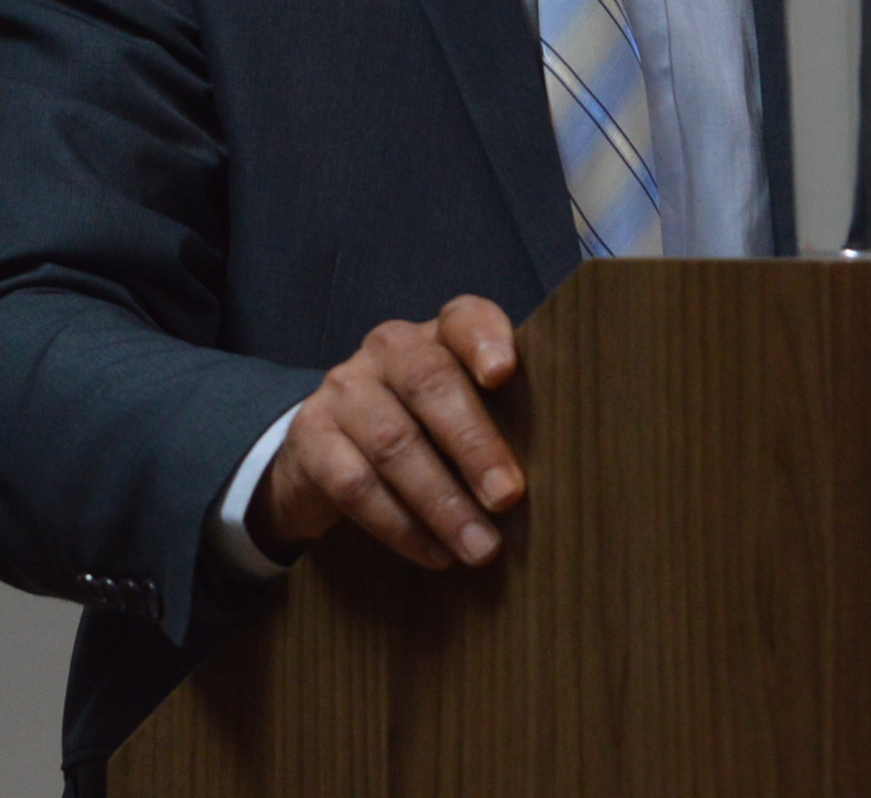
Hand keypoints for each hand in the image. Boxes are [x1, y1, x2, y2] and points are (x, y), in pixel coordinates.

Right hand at [252, 295, 522, 569]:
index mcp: (436, 335)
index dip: (485, 339)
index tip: (504, 374)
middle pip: (430, 383)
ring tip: (479, 547)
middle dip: (473, 445)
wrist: (329, 452)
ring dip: (441, 502)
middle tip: (508, 498)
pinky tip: (433, 553)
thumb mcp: (461, 413)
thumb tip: (560, 476)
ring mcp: (343, 390)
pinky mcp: (309, 437)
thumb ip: (502, 422)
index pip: (463, 318)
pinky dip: (399, 525)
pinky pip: (355, 484)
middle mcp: (387, 349)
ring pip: (393, 442)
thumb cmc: (425, 430)